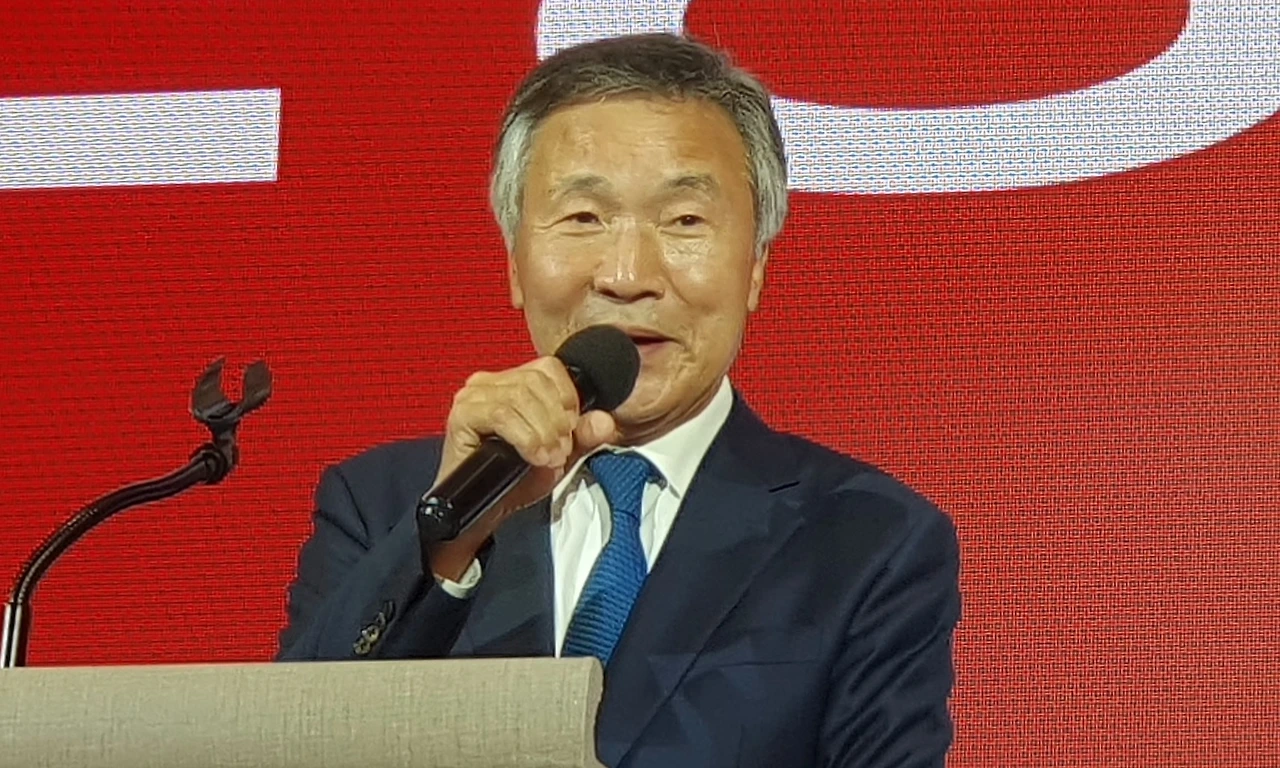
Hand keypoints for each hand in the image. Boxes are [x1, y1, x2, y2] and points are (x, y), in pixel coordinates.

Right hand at [427, 356, 619, 579]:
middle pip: (536, 380)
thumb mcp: (560, 455)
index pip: (549, 367)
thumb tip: (605, 420)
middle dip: (557, 419)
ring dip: (543, 431)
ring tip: (548, 457)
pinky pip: (502, 415)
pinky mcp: (462, 415)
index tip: (571, 428)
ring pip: (521, 397)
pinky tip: (533, 456)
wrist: (483, 510)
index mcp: (512, 382)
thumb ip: (584, 436)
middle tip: (560, 450)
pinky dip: (526, 437)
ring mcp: (473, 396)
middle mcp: (489, 383)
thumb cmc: (515, 479)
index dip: (567, 396)